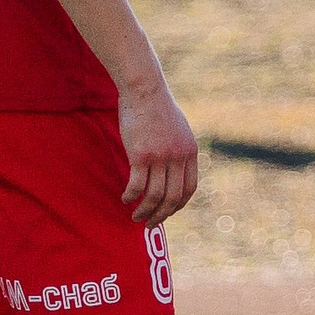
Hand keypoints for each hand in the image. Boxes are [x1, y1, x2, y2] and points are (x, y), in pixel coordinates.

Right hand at [117, 80, 198, 224]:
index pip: (189, 188)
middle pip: (173, 197)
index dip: (179, 205)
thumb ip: (179, 149)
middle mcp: (178, 157)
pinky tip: (124, 199)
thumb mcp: (179, 129)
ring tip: (135, 217)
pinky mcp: (141, 155)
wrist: (145, 89)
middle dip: (161, 215)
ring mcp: (160, 157)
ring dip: (144, 210)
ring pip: (154, 195)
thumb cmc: (157, 108)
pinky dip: (131, 196)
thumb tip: (174, 168)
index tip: (168, 212)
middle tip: (149, 224)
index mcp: (190, 152)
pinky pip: (137, 185)